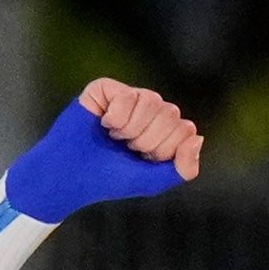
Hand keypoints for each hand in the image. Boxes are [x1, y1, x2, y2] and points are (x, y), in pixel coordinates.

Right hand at [80, 78, 203, 180]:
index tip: (143, 160)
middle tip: (127, 149)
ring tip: (115, 137)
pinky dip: (116, 117)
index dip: (165, 150)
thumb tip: (197, 137)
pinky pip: (127, 95)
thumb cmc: (110, 178)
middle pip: (171, 113)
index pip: (186, 129)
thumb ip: (184, 168)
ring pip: (153, 100)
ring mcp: (128, 97)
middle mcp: (149, 110)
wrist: (71, 177)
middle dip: (148, 141)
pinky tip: (103, 124)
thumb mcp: (154, 180)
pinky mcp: (105, 89)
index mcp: (164, 130)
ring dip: (132, 129)